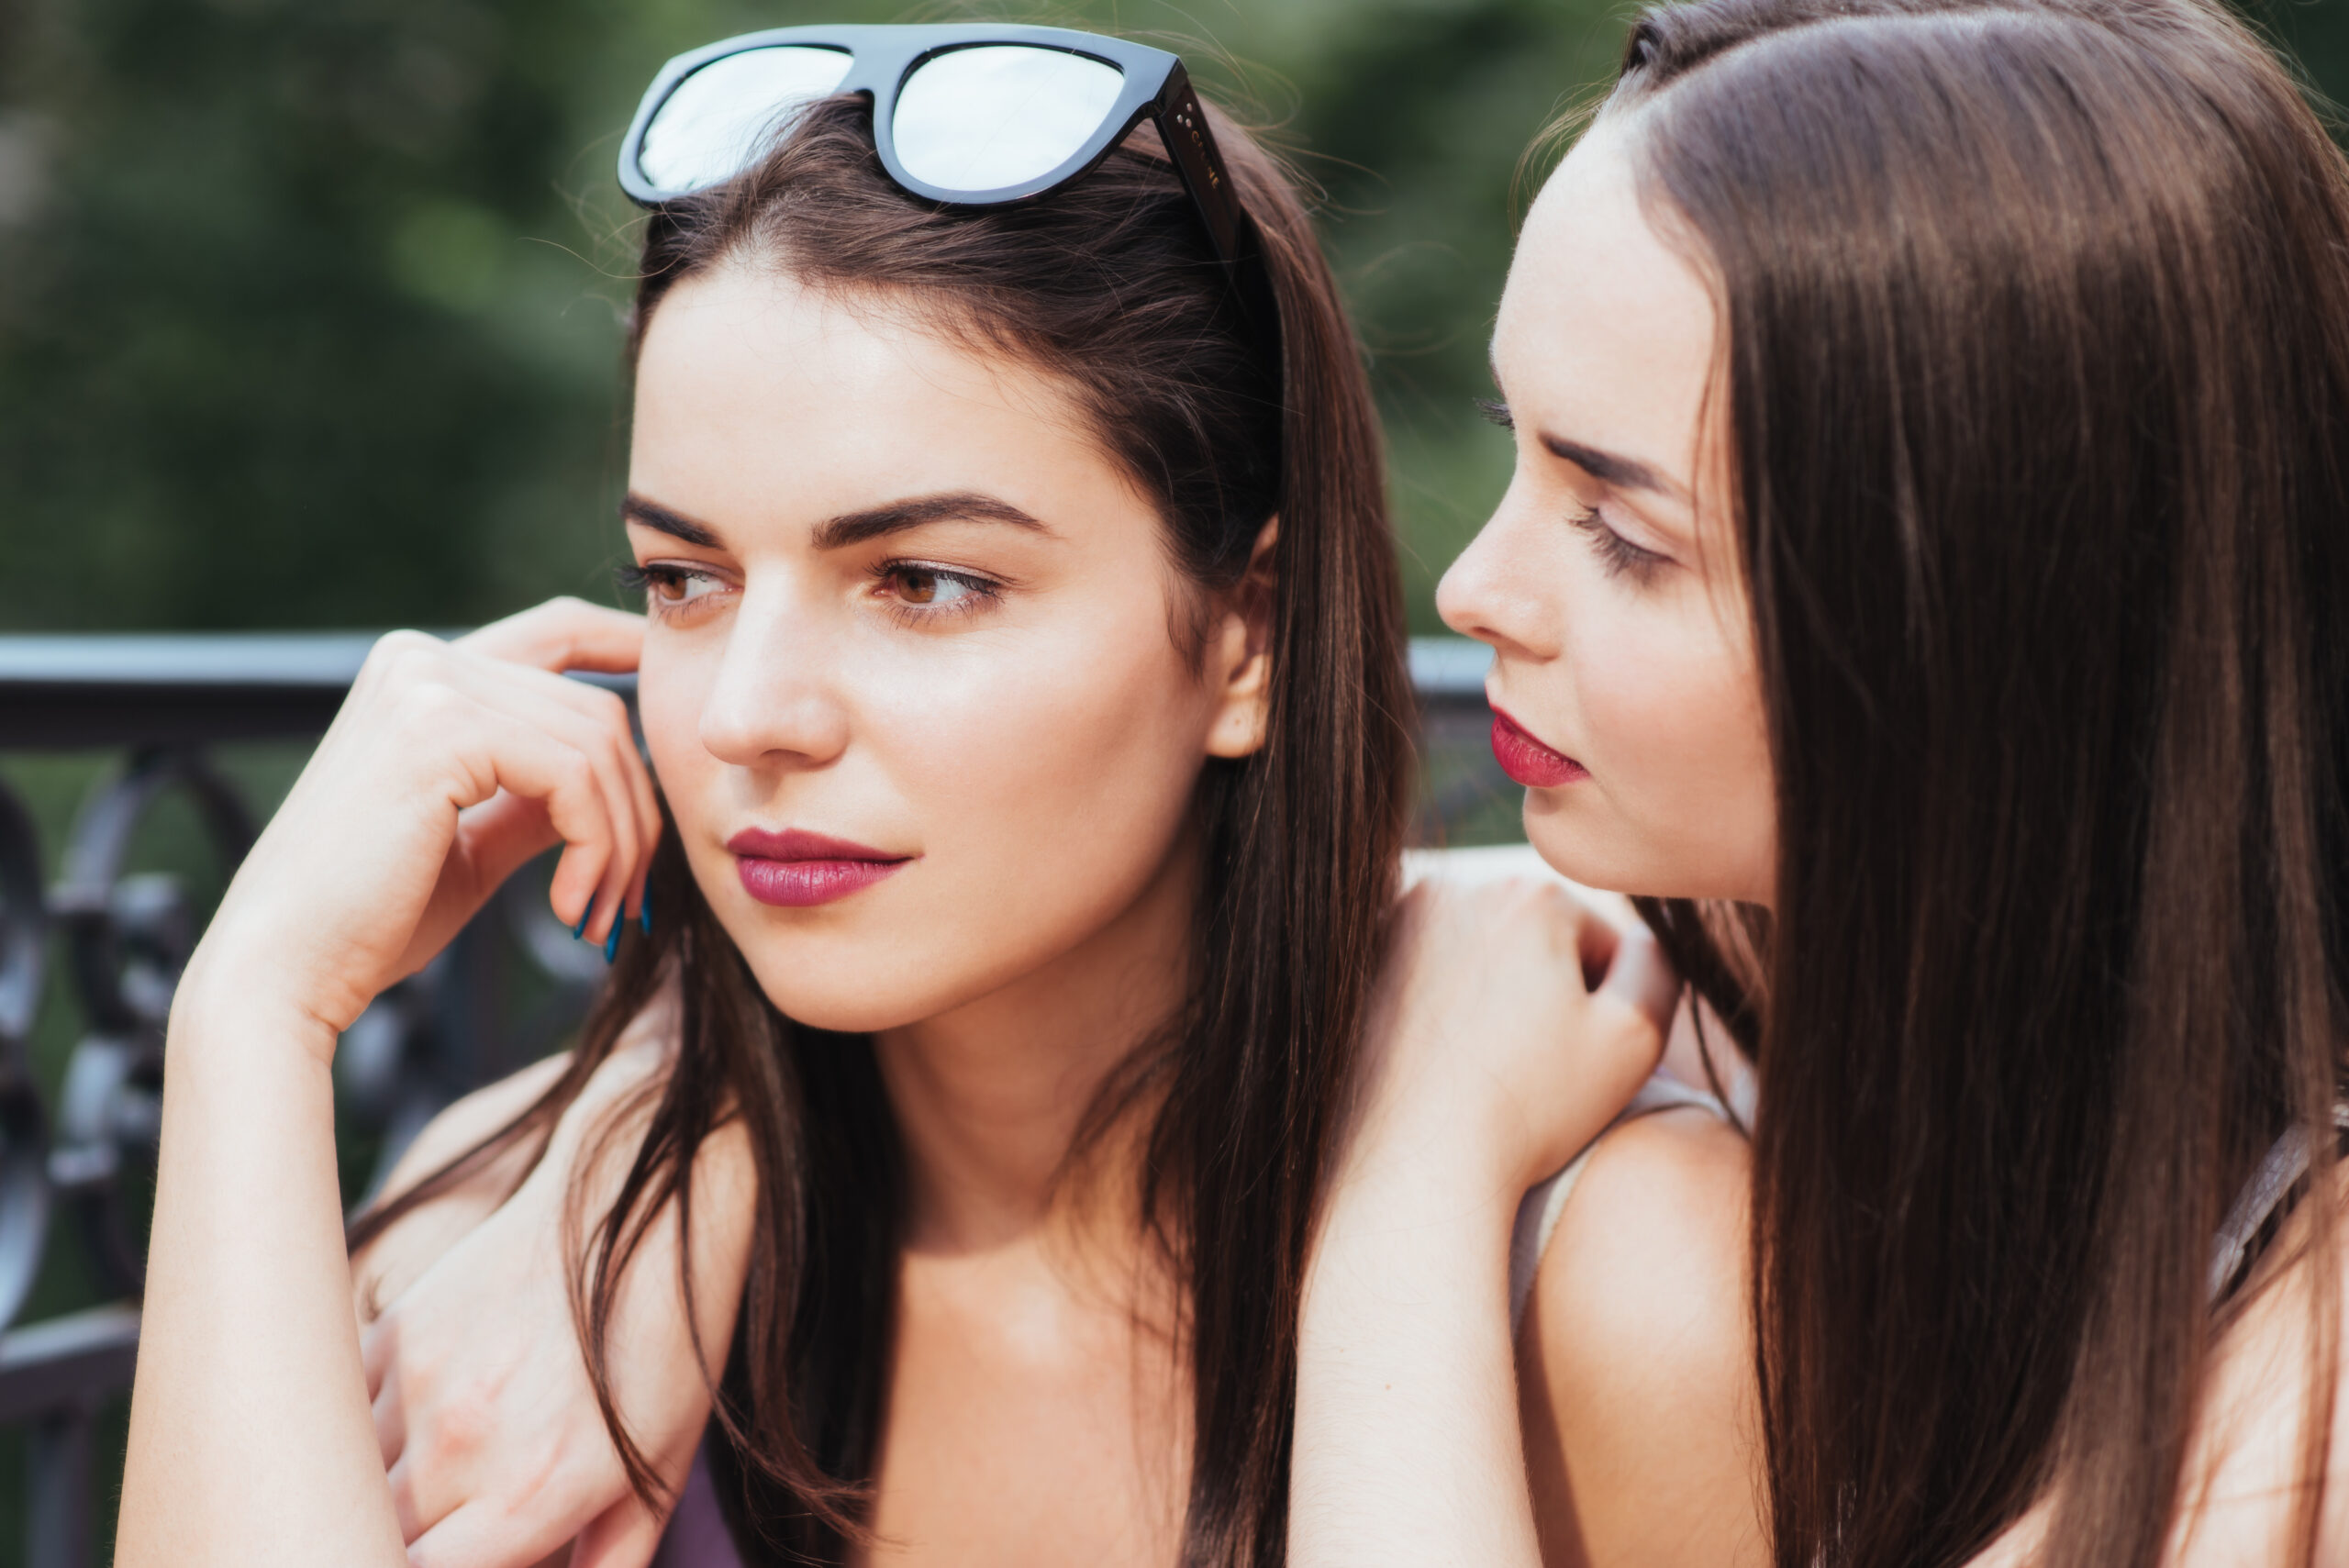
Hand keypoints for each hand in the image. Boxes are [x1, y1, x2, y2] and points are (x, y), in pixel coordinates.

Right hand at [179, 598, 659, 1043]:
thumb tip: (612, 781)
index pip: (557, 631)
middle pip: (599, 710)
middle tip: (628, 900)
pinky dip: (596, 848)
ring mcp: (427, 685)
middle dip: (635, 811)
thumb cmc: (373, 919)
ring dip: (620, 845)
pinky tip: (570, 910)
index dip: (630, 649)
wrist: (288, 971)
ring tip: (596, 915)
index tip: (679, 692)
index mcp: (421, 672)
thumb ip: (538, 795)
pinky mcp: (441, 729)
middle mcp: (421, 659)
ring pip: (600, 746)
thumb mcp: (476, 841)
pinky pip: (576, 778)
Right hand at [359, 1017, 755, 1567]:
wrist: (643, 1203)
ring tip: (434, 1482)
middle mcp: (462, 1445)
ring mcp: (418, 1383)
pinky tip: (413, 1426)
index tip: (454, 1557)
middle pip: (373, 1542)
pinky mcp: (395, 1330)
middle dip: (400, 1547)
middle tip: (454, 1522)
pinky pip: (338, 1416)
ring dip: (373, 1498)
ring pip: (343, 1486)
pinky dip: (356, 1438)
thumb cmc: (667, 1347)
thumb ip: (606, 1562)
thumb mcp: (659, 1473)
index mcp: (533, 1495)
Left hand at [1345, 860, 1680, 1203]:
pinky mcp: (1357, 962)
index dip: (1603, 1009)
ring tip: (1486, 1066)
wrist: (1414, 1163)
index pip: (1598, 943)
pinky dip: (1442, 1005)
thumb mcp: (1633, 1039)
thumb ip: (1659, 966)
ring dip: (1494, 995)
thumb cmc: (1529, 1109)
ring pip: (1479, 954)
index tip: (1573, 1061)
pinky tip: (1443, 1058)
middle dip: (1545, 993)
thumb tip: (1640, 938)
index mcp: (1530, 894)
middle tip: (1530, 1068)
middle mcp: (1456, 888)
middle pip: (1534, 939)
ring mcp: (1395, 921)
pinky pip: (1425, 973)